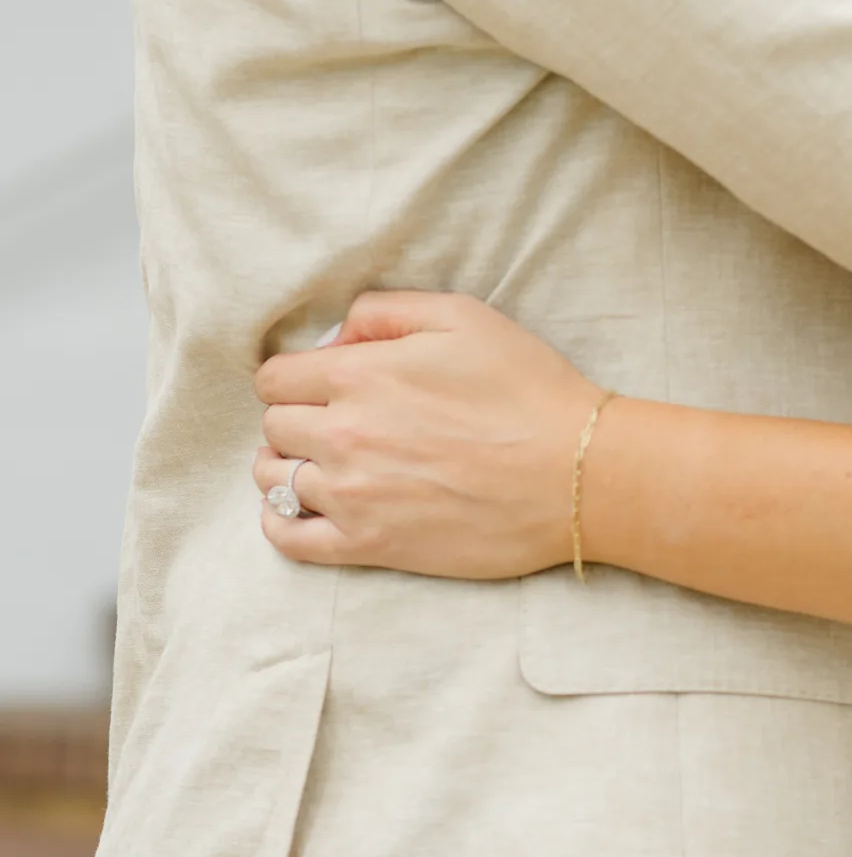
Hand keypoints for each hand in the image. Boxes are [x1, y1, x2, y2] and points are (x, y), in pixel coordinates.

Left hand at [253, 292, 600, 578]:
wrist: (574, 472)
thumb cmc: (526, 388)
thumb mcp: (463, 316)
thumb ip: (385, 311)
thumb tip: (335, 338)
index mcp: (359, 376)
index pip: (276, 378)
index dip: (297, 375)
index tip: (324, 381)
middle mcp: (343, 436)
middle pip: (273, 427)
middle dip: (296, 417)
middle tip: (336, 418)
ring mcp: (351, 495)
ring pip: (273, 479)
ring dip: (289, 465)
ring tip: (327, 461)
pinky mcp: (369, 545)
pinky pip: (289, 539)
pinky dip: (281, 522)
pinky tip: (304, 507)